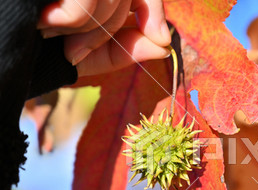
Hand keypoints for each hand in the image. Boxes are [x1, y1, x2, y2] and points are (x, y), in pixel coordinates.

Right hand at [39, 0, 171, 75]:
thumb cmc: (35, 49)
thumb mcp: (87, 55)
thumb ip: (125, 49)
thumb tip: (163, 45)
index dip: (153, 7)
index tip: (159, 38)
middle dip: (108, 29)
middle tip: (73, 50)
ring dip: (88, 27)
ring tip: (49, 32)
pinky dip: (76, 17)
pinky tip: (43, 20)